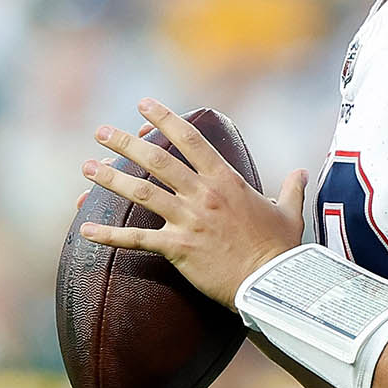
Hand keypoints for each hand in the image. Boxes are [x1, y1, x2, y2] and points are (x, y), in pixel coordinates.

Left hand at [77, 99, 308, 306]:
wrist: (272, 282)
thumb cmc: (281, 249)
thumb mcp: (290, 212)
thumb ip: (291, 188)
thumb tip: (302, 172)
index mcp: (227, 180)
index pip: (191, 140)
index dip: (165, 119)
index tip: (144, 105)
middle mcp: (204, 194)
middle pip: (158, 160)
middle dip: (125, 143)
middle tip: (101, 132)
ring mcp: (190, 220)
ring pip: (142, 192)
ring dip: (111, 178)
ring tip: (88, 167)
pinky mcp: (178, 248)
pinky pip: (136, 239)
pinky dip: (109, 234)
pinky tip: (86, 229)